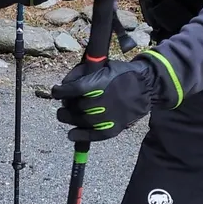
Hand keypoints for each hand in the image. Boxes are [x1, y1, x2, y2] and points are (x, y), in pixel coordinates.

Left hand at [49, 59, 164, 142]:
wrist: (146, 86)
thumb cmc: (121, 74)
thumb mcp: (102, 66)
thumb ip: (82, 73)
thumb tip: (64, 84)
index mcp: (99, 83)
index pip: (72, 90)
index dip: (59, 91)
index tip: (56, 91)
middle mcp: (102, 101)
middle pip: (74, 107)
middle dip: (65, 105)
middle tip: (64, 104)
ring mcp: (108, 117)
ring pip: (80, 121)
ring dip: (68, 118)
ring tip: (64, 115)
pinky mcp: (113, 128)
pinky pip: (93, 136)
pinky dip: (80, 136)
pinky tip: (71, 134)